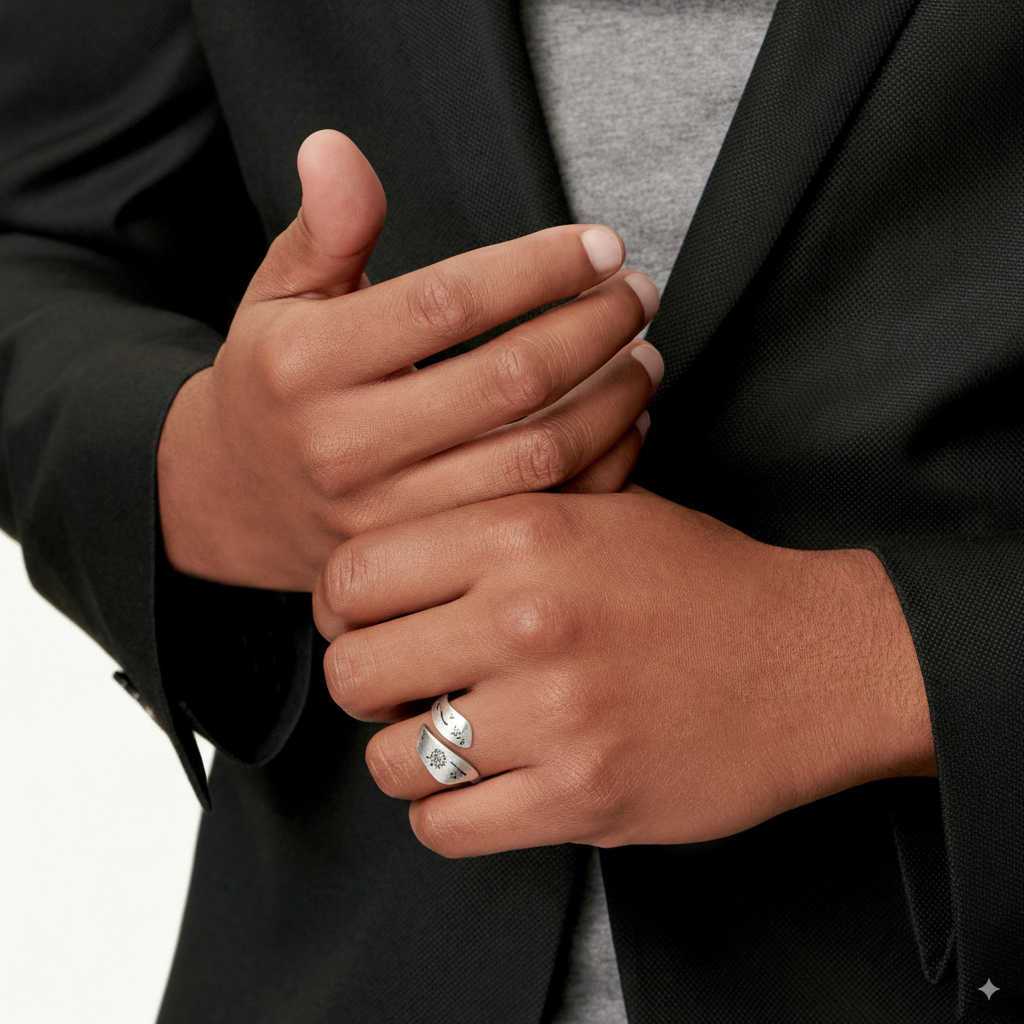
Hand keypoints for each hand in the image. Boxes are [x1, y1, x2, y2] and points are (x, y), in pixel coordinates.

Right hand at [158, 130, 661, 590]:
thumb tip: (336, 149)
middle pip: (510, 379)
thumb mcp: (278, 296)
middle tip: (637, 295)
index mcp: (309, 364)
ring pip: (535, 454)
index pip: (449, 301)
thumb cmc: (272, 386)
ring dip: (610, 398)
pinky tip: (622, 423)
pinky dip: (598, 467)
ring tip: (643, 355)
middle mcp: (346, 444)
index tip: (600, 248)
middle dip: (595, 327)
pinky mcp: (426, 554)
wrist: (238, 500)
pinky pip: (537, 513)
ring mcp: (389, 513)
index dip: (541, 268)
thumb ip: (325, 229)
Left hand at [313, 486, 935, 857]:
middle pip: (354, 673)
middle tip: (406, 685)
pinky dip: (447, 813)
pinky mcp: (583, 796)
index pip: (351, 577)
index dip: (342, 609)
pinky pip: (446, 828)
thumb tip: (381, 569)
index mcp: (522, 531)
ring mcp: (555, 714)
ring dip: (406, 756)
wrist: (813, 659)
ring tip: (451, 738)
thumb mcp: (597, 509)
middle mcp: (528, 617)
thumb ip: (488, 525)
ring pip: (389, 762)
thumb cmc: (699, 582)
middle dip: (367, 686)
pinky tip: (483, 785)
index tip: (366, 624)